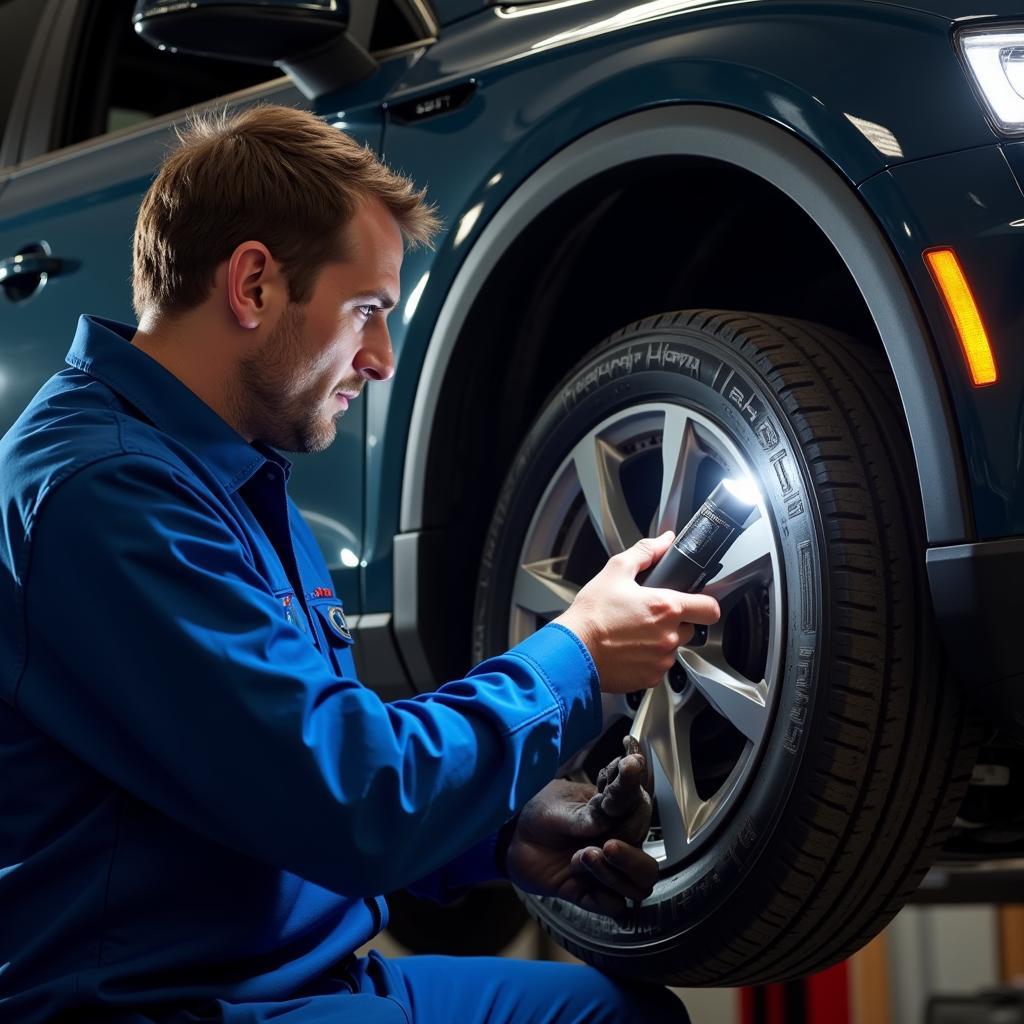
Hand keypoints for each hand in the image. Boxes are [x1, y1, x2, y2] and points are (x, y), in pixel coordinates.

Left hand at [502, 752, 656, 918]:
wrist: (511, 840)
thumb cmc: (538, 814)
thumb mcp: (557, 808)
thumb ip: (584, 814)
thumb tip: (607, 815)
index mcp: (613, 811)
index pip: (638, 803)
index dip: (635, 788)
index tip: (630, 765)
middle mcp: (618, 840)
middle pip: (648, 855)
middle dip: (630, 854)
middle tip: (607, 844)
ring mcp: (607, 869)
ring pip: (640, 884)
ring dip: (617, 874)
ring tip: (586, 856)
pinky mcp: (591, 892)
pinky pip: (615, 906)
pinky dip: (603, 897)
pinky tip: (579, 878)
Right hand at [554, 532, 719, 692]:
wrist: (572, 651)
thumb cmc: (591, 615)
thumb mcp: (616, 571)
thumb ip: (645, 552)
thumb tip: (664, 541)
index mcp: (666, 608)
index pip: (710, 609)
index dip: (705, 603)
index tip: (695, 602)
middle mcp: (668, 637)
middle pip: (689, 628)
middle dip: (674, 621)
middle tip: (649, 615)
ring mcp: (660, 660)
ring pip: (672, 648)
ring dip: (660, 641)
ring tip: (633, 633)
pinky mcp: (650, 678)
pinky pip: (658, 667)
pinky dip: (648, 659)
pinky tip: (628, 649)